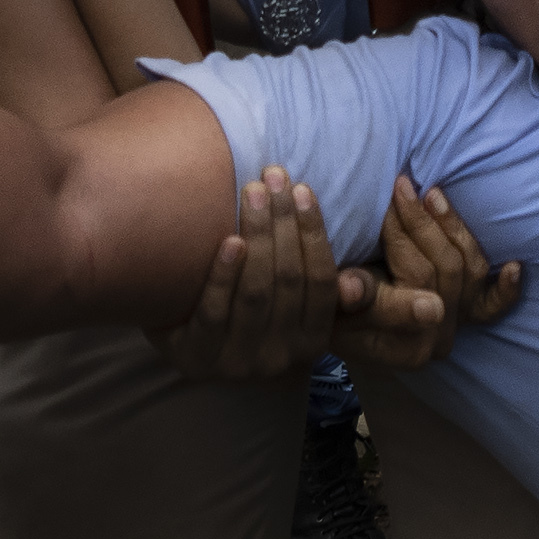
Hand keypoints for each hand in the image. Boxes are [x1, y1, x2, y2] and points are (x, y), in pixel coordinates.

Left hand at [157, 167, 347, 380]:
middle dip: (284, 222)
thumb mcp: (288, 305)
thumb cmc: (245, 312)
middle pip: (289, 280)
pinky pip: (215, 312)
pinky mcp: (198, 359)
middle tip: (272, 176)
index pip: (322, 282)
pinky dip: (224, 274)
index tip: (302, 188)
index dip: (314, 233)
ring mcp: (238, 362)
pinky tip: (230, 240)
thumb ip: (320, 289)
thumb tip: (354, 283)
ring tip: (252, 191)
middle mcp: (281, 357)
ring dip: (258, 236)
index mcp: (312, 341)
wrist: (184, 343)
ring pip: (256, 292)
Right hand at [336, 175, 521, 369]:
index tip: (390, 195)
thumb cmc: (332, 308)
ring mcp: (459, 328)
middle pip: (446, 269)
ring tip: (431, 193)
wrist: (343, 321)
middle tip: (404, 186)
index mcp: (406, 344)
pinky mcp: (470, 317)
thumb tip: (351, 287)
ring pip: (471, 272)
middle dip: (423, 223)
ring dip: (453, 228)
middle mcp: (439, 342)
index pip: (417, 275)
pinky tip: (515, 267)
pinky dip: (505, 287)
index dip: (403, 232)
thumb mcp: (332, 300)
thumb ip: (352, 294)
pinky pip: (494, 304)